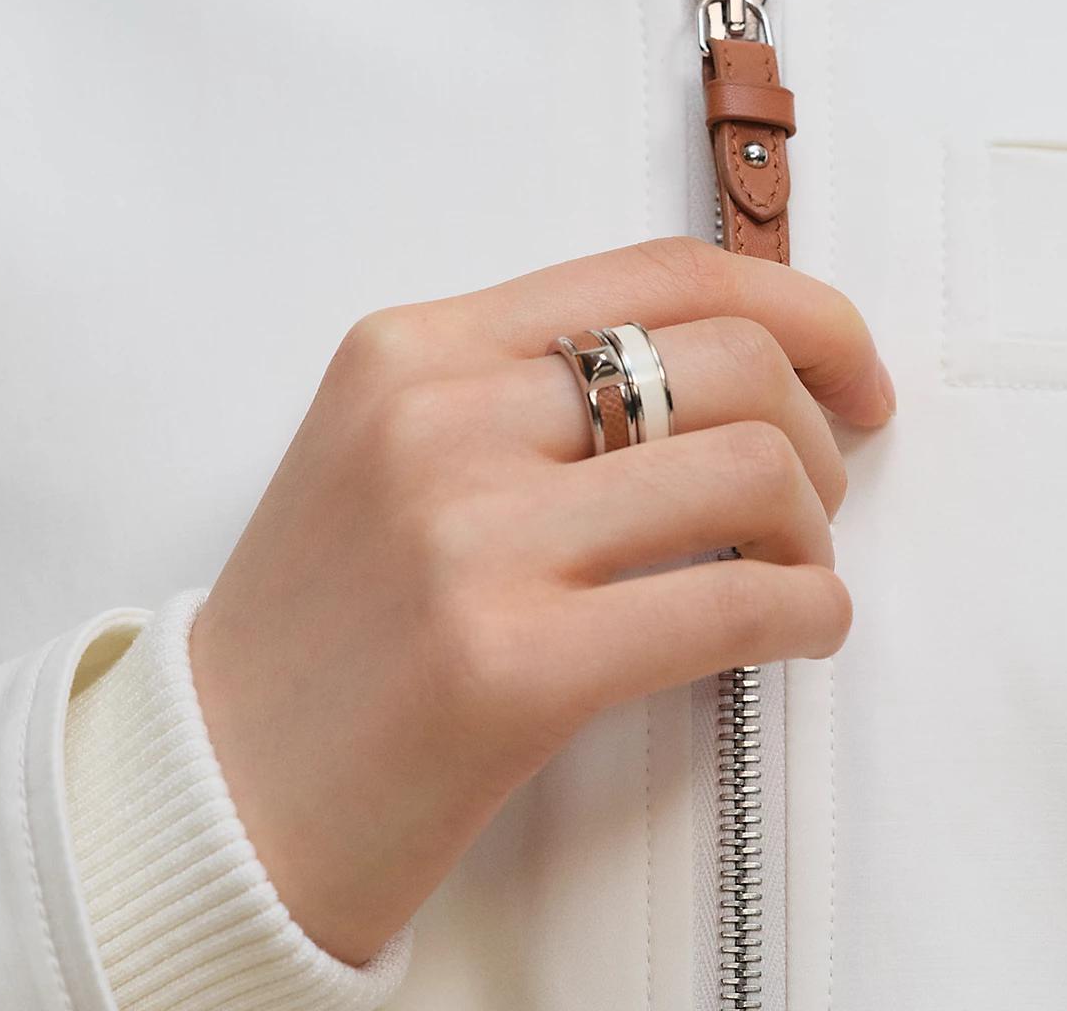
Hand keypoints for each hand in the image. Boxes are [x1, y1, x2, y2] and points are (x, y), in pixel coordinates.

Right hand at [189, 237, 892, 965]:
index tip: (852, 372)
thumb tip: (745, 368)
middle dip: (818, 426)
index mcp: (416, 347)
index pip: (663, 271)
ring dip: (816, 526)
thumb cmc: (329, 624)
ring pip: (752, 467)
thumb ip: (535, 386)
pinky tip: (800, 630)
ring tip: (794, 569)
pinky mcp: (511, 666)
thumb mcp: (394, 446)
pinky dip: (812, 611)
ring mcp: (471, 537)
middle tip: (820, 492)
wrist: (213, 796)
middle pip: (730, 357)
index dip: (801, 307)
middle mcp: (439, 417)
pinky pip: (737, 602)